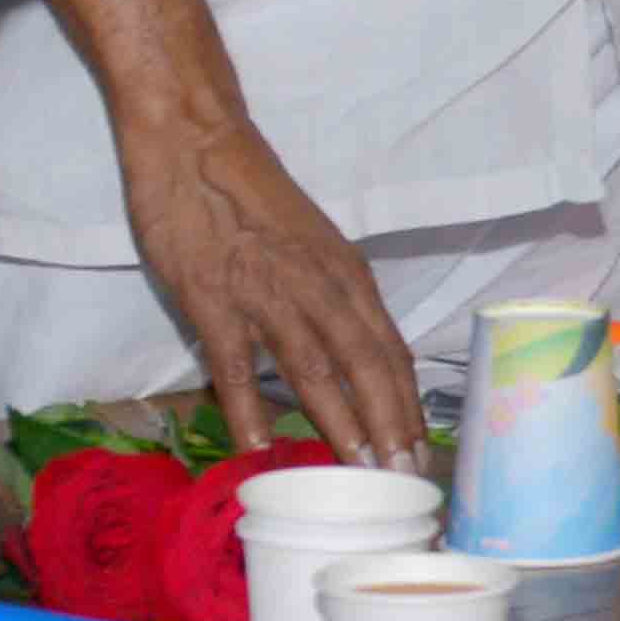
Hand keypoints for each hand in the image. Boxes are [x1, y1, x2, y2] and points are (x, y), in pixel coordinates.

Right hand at [117, 114, 422, 469]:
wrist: (198, 143)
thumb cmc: (255, 197)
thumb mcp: (313, 247)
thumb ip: (332, 299)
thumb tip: (353, 357)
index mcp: (346, 275)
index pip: (390, 350)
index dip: (408, 404)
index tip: (421, 451)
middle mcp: (319, 286)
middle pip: (367, 365)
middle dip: (390, 425)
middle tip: (405, 477)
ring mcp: (266, 293)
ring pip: (315, 368)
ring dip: (340, 423)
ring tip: (359, 471)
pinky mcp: (212, 298)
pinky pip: (235, 364)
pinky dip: (249, 408)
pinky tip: (259, 448)